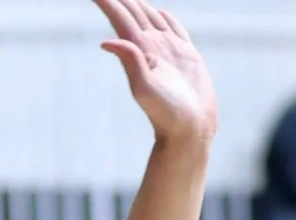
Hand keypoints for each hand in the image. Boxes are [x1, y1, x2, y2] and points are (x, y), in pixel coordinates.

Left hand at [92, 0, 216, 151]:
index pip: (120, 18)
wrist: (190, 129)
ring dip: (138, 3)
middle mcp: (152, 47)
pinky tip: (157, 11)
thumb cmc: (167, 113)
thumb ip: (130, 61)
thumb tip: (105, 42)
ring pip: (150, 16)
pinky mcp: (186, 55)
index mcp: (140, 50)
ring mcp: (169, 50)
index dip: (107, 2)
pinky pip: (173, 28)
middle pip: (132, 12)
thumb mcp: (144, 88)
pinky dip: (163, 16)